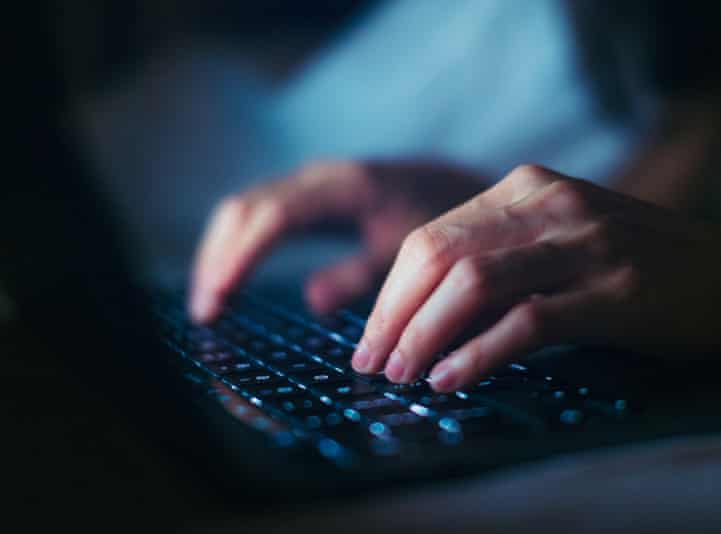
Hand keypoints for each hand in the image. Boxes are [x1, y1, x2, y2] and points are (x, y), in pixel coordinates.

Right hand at [189, 160, 487, 322]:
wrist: (453, 184)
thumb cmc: (437, 221)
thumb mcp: (407, 253)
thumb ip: (363, 275)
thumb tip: (312, 300)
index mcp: (344, 188)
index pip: (274, 216)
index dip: (241, 256)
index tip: (218, 297)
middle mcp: (317, 177)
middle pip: (245, 209)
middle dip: (218, 259)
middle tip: (205, 314)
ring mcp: (308, 182)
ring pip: (243, 210)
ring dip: (219, 254)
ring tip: (208, 305)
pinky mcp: (305, 195)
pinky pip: (255, 214)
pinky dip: (235, 246)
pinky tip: (227, 280)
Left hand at [351, 164, 720, 390]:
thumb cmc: (645, 264)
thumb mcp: (565, 238)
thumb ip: (503, 257)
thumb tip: (423, 312)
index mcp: (529, 187)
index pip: (432, 236)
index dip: (390, 291)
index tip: (372, 338)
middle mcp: (552, 203)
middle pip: (439, 254)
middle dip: (393, 315)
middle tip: (372, 364)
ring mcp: (587, 243)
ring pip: (473, 282)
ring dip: (423, 334)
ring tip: (402, 376)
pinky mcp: (617, 290)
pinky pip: (527, 321)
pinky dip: (478, 354)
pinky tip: (450, 381)